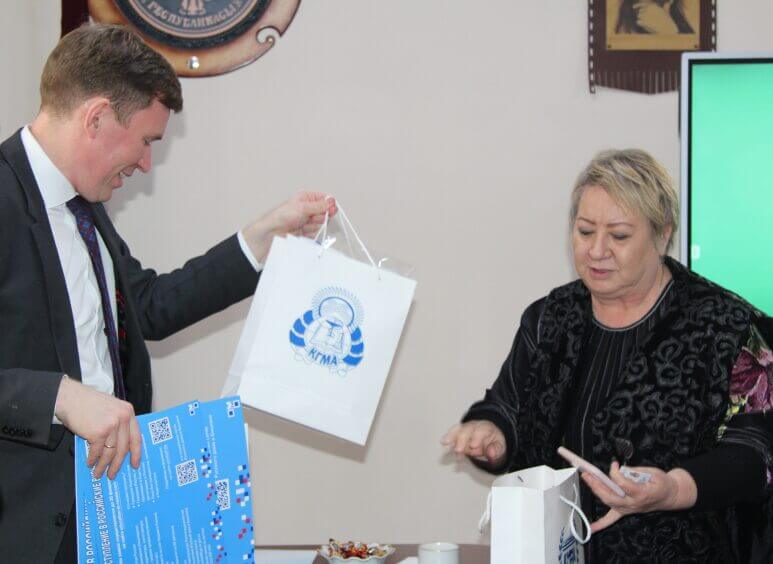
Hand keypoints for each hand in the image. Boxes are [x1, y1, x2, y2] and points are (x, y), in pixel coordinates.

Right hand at [54, 376, 141, 479]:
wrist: (70, 397)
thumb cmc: (88, 403)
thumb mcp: (111, 408)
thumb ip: (119, 423)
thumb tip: (120, 448)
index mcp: (128, 412)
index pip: (136, 437)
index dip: (136, 453)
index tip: (135, 464)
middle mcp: (122, 418)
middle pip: (123, 448)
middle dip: (117, 464)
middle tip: (112, 474)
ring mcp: (111, 426)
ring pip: (110, 453)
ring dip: (103, 465)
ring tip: (98, 473)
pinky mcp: (98, 432)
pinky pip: (97, 452)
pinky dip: (92, 460)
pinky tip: (89, 463)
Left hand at [241, 192, 336, 262]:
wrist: (272, 233)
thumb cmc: (281, 217)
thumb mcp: (302, 207)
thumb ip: (319, 206)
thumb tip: (332, 201)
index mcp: (306, 198)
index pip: (324, 199)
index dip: (329, 205)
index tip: (331, 210)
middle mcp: (308, 208)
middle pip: (325, 212)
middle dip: (320, 216)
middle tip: (312, 218)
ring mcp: (307, 220)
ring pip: (321, 223)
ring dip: (315, 225)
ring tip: (304, 225)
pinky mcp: (306, 231)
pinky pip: (316, 232)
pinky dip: (312, 233)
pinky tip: (303, 232)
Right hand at [441, 421, 505, 464]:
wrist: (491, 436)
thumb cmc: (495, 441)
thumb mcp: (500, 446)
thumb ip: (496, 449)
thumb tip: (491, 453)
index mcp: (486, 428)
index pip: (480, 430)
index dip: (476, 437)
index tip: (473, 446)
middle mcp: (474, 426)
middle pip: (467, 429)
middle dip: (461, 439)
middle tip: (458, 450)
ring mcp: (465, 429)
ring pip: (458, 429)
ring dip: (451, 435)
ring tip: (445, 442)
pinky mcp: (459, 434)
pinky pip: (453, 434)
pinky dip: (448, 438)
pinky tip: (443, 442)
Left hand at [582, 461, 696, 532]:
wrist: (671, 495)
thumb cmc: (663, 483)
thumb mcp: (652, 472)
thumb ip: (634, 471)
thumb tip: (619, 470)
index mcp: (642, 493)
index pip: (623, 484)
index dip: (615, 473)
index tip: (614, 465)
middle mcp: (634, 504)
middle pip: (611, 495)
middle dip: (597, 484)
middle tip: (587, 473)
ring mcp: (629, 509)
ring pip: (608, 502)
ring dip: (596, 491)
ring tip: (587, 479)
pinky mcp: (626, 510)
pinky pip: (612, 519)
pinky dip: (601, 524)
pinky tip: (592, 528)